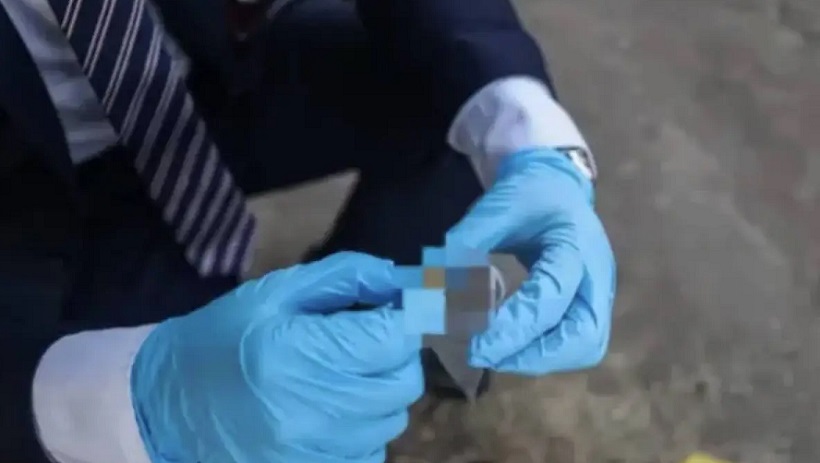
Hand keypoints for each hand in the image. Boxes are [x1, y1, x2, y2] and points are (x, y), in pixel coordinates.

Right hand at [131, 252, 422, 462]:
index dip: (406, 318)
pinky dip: (365, 430)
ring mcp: (313, 453)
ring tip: (344, 376)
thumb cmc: (222, 339)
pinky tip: (334, 412)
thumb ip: (344, 277)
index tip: (396, 311)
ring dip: (381, 393)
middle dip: (397, 356)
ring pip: (391, 421)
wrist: (166, 406)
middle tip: (371, 342)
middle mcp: (311, 412)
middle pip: (403, 384)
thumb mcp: (275, 293)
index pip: (395, 338)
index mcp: (297, 353)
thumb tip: (402, 278)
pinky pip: (371, 454)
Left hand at [447, 149, 615, 374]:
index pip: (552, 295)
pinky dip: (544, 350)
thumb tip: (436, 289)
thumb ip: (466, 245)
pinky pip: (576, 342)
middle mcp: (597, 273)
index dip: (515, 326)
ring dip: (541, 358)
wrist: (555, 183)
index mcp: (576, 243)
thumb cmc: (526, 192)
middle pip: (585, 336)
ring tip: (497, 351)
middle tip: (489, 354)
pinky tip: (513, 340)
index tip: (476, 343)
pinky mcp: (590, 303)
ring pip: (585, 346)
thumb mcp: (494, 207)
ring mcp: (599, 291)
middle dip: (536, 355)